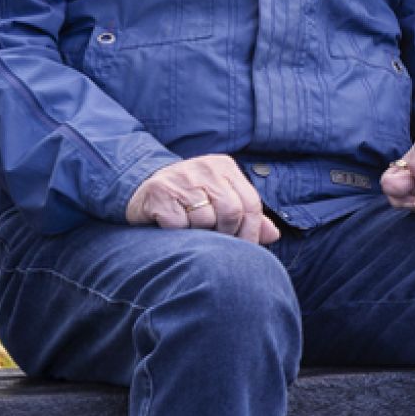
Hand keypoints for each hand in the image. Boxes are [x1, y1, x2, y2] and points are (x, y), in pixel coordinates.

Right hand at [126, 155, 277, 244]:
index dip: (251, 231)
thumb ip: (246, 215)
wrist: (142, 188)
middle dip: (227, 234)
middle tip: (216, 242)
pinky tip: (173, 227)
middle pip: (231, 211)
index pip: (251, 202)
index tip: (245, 248)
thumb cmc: (189, 198)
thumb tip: (273, 235)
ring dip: (200, 233)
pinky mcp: (160, 193)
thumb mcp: (219, 198)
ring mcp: (181, 179)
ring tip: (191, 229)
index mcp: (224, 167)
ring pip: (205, 220)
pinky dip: (178, 233)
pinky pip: (179, 224)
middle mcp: (205, 168)